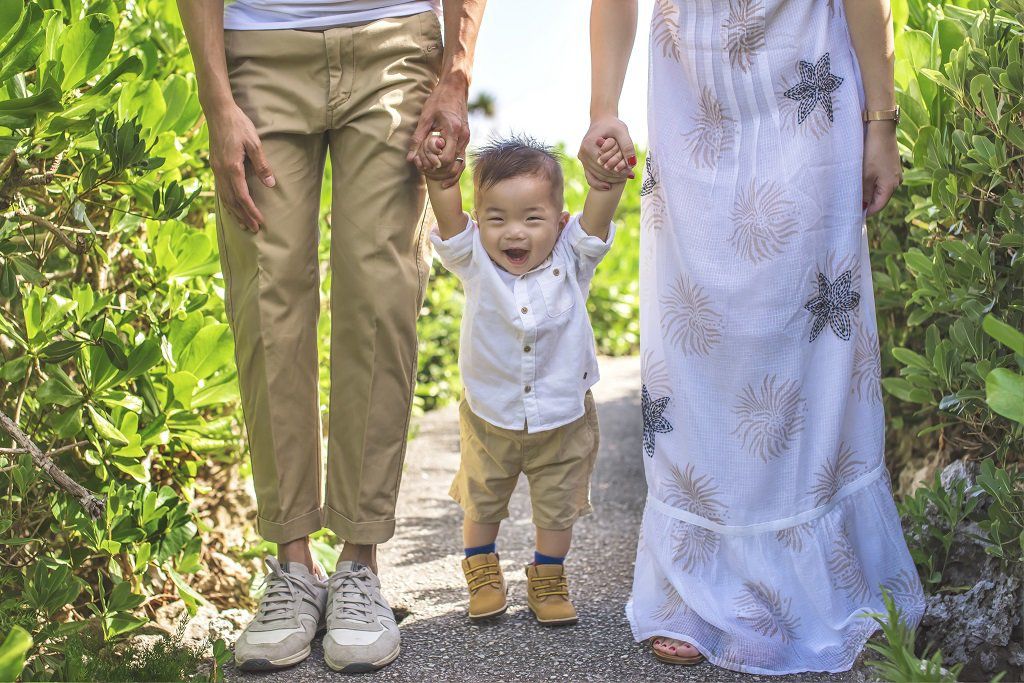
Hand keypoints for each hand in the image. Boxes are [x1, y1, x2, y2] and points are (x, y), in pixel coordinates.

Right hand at [208, 104, 274, 231]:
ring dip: (234, 212)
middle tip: (254, 229)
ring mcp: (216, 169)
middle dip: (243, 216)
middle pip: (232, 201)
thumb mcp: (254, 143)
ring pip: (224, 197)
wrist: (218, 112)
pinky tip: (231, 207)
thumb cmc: (238, 125)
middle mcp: (221, 171)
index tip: (260, 221)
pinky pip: (220, 189)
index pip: (242, 197)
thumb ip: (262, 165)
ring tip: (243, 224)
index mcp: (232, 167)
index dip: (251, 211)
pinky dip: (227, 201)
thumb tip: (270, 184)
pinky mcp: (215, 165)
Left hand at [408, 78, 468, 187]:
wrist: (455, 88)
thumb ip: (418, 139)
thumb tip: (410, 158)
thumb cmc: (439, 100)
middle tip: (425, 170)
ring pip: (460, 165)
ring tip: (433, 175)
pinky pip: (462, 159)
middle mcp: (463, 137)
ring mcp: (467, 139)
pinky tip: (444, 175)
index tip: (424, 163)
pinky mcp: (466, 139)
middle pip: (454, 166)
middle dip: (439, 171)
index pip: (447, 159)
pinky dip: (453, 168)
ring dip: (447, 172)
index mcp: (453, 131)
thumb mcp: (425, 117)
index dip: (435, 165)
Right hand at [578, 115, 635, 189]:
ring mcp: (582, 159)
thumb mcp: (622, 131)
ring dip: (610, 179)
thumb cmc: (612, 125)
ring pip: (596, 176)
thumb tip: (632, 163)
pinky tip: (608, 187)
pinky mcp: (584, 162)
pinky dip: (599, 182)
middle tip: (630, 176)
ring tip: (624, 178)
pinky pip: (590, 176)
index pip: (605, 165)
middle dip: (615, 176)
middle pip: (600, 172)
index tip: (630, 172)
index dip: (618, 171)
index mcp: (589, 146)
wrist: (602, 121)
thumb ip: (627, 146)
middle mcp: (582, 154)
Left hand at [862, 121, 901, 216]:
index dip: (867, 212)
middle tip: (851, 204)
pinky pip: (880, 179)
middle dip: (867, 202)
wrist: (881, 129)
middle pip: (880, 198)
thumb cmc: (873, 152)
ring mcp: (894, 173)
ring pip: (879, 188)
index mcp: (891, 186)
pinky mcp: (890, 165)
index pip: (878, 206)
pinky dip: (871, 183)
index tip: (854, 215)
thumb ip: (864, 192)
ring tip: (854, 192)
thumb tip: (863, 205)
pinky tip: (861, 181)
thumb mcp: (865, 175)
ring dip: (868, 192)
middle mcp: (896, 181)